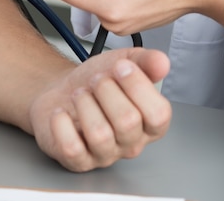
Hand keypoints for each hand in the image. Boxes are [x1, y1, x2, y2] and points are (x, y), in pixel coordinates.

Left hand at [29, 47, 170, 171]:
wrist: (63, 93)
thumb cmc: (97, 83)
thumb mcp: (125, 63)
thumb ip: (147, 62)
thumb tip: (162, 62)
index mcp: (149, 123)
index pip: (159, 114)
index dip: (138, 86)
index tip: (121, 66)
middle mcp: (130, 143)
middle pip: (128, 122)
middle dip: (106, 90)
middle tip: (96, 79)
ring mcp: (104, 155)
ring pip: (100, 135)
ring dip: (84, 104)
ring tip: (78, 94)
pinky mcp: (77, 161)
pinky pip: (72, 148)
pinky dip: (62, 124)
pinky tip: (61, 112)